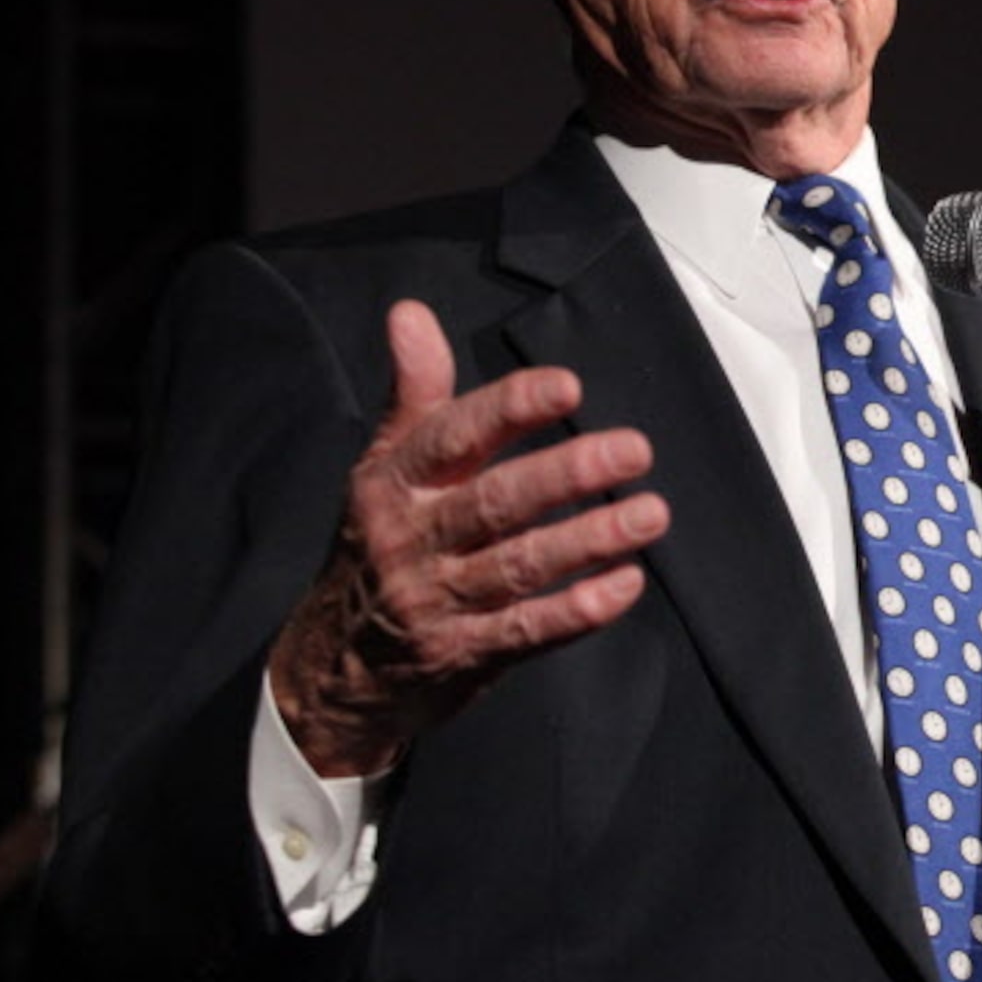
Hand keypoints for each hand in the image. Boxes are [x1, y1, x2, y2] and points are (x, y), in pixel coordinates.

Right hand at [268, 300, 668, 777]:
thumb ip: (414, 393)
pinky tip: (625, 585)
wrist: (331, 668)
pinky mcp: (461, 654)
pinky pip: (525, 632)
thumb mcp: (383, 468)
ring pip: (517, 566)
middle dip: (566, 473)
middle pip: (494, 501)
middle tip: (635, 449)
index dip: (509, 408)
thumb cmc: (377, 547)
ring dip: (588, 539)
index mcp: (395, 484)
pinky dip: (577, 610)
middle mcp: (412, 539)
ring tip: (651, 514)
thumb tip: (409, 313)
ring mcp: (435, 601)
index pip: (452, 436)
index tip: (568, 386)